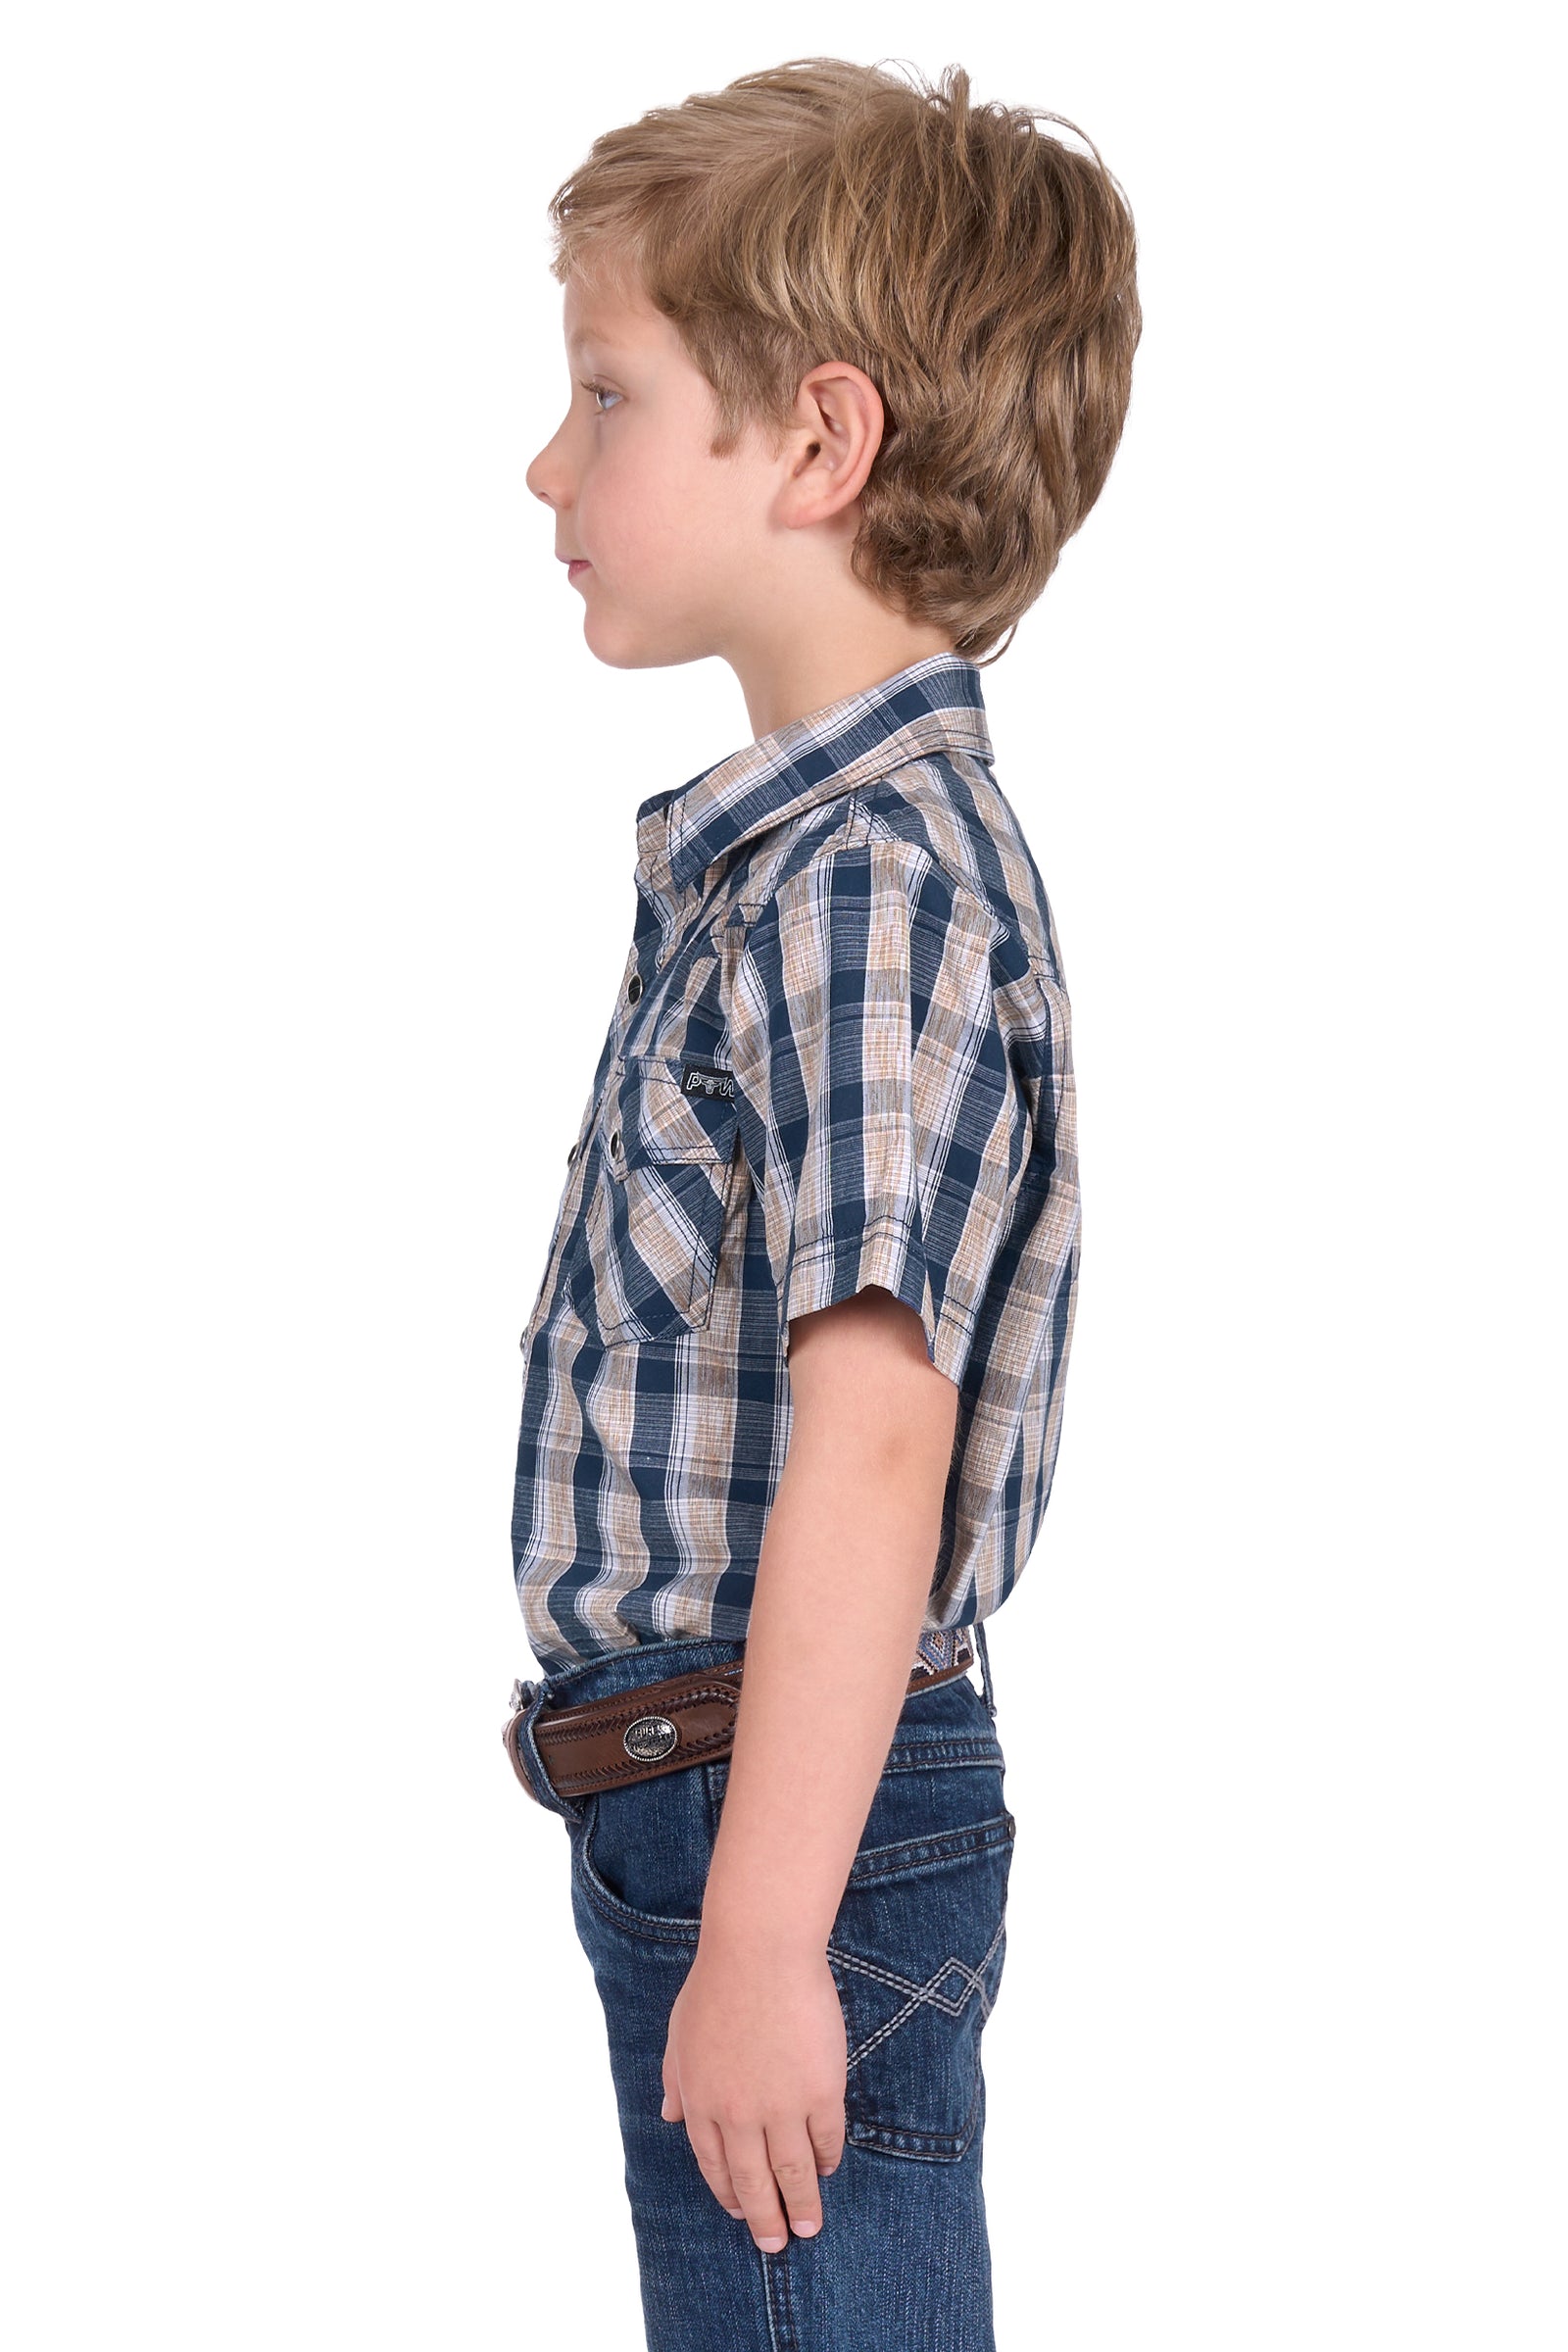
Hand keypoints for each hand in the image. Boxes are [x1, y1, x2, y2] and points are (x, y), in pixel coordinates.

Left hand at [660, 1934, 847, 2249]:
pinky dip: (827, 2159)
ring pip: (792, 2172)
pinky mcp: (819, 2092)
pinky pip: (826, 2139)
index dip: (728, 2193)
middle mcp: (737, 2114)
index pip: (713, 2165)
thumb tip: (670, 2116)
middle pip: (753, 2181)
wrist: (759, 1952)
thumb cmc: (717, 1983)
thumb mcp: (679, 2033)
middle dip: (765, 2218)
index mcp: (700, 2101)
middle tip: (776, 2242)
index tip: (739, 2211)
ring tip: (809, 2226)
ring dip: (801, 2204)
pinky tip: (829, 2169)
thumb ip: (676, 2080)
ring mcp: (780, 2106)